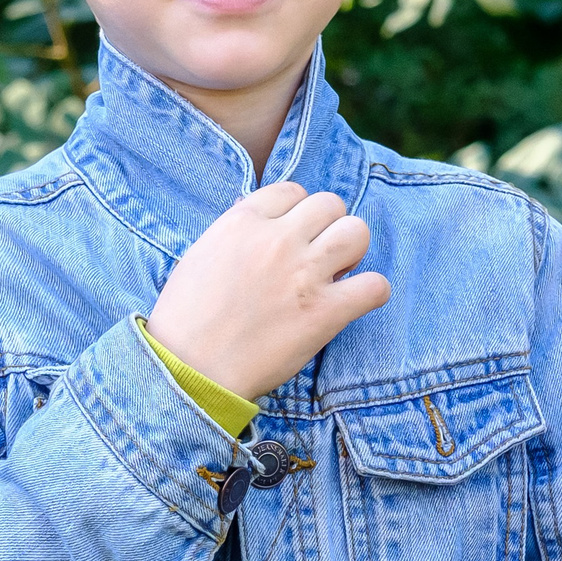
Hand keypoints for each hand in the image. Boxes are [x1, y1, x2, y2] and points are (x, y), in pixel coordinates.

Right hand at [147, 182, 389, 399]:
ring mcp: (304, 274)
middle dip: (328, 228)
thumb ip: (234, 231)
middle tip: (317, 258)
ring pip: (357, 231)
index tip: (291, 238)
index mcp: (243, 222)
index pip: (292, 191)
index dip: (297, 214)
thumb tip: (254, 211)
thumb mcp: (200, 255)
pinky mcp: (324, 312)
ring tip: (336, 275)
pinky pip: (375, 285)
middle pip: (330, 204)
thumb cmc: (186, 319)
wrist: (189, 369)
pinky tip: (352, 304)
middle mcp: (277, 239)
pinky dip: (370, 293)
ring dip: (352, 251)